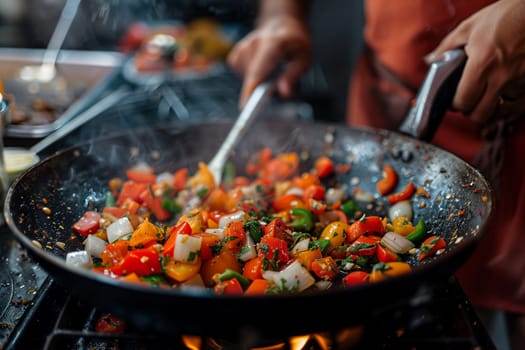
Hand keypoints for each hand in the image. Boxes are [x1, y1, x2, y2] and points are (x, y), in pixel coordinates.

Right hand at [227, 15, 311, 106]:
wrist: (282, 25)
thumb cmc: (293, 43)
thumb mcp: (303, 59)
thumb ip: (292, 76)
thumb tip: (283, 93)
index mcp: (274, 43)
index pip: (259, 68)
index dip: (251, 87)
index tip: (246, 105)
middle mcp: (255, 42)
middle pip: (250, 74)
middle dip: (259, 87)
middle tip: (272, 84)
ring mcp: (244, 46)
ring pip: (244, 74)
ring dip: (255, 79)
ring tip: (269, 69)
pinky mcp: (236, 52)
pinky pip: (237, 70)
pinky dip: (247, 74)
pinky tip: (259, 67)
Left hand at [428, 0, 524, 123]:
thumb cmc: (506, 15)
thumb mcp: (470, 28)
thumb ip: (446, 48)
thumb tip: (430, 61)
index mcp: (483, 63)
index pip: (463, 101)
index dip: (455, 104)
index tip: (454, 100)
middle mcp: (503, 75)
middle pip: (481, 114)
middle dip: (470, 110)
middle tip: (468, 101)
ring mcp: (521, 80)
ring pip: (501, 110)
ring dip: (491, 106)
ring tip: (486, 95)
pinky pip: (519, 105)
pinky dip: (509, 104)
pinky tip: (503, 95)